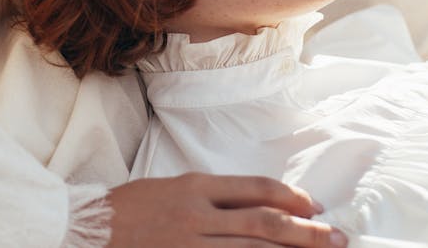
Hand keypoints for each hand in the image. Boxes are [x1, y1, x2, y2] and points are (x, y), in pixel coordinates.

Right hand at [106, 173, 347, 246]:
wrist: (90, 229)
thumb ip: (214, 195)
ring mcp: (191, 244)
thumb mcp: (174, 186)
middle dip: (306, 232)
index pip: (257, 189)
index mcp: (196, 186)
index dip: (292, 197)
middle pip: (264, 223)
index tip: (315, 206)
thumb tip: (261, 205)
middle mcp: (197, 215)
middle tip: (337, 238)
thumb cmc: (133, 206)